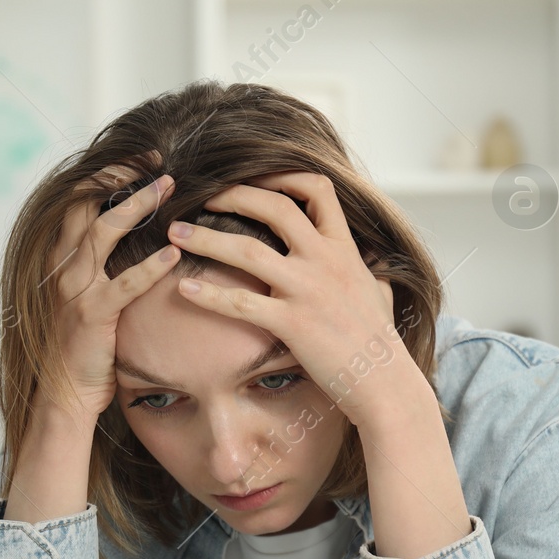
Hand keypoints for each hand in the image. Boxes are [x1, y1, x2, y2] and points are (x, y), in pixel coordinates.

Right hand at [43, 170, 181, 419]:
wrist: (64, 392)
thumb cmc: (85, 342)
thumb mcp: (87, 293)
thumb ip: (101, 262)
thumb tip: (135, 231)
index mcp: (60, 256)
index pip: (79, 199)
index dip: (108, 173)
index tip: (141, 157)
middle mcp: (61, 265)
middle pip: (87, 203)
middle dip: (121, 176)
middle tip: (157, 160)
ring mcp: (73, 289)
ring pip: (102, 233)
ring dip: (138, 206)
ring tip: (169, 189)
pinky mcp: (91, 316)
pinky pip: (123, 285)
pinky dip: (149, 267)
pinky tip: (174, 254)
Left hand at [166, 171, 414, 426]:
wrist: (385, 382)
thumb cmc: (379, 340)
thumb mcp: (378, 291)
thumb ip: (368, 271)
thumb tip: (372, 267)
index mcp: (344, 248)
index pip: (317, 189)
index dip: (283, 176)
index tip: (253, 179)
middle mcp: (325, 261)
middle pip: (274, 207)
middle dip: (232, 195)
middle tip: (200, 196)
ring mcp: (308, 290)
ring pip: (248, 249)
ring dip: (205, 238)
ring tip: (174, 234)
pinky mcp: (292, 323)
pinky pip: (241, 303)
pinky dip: (209, 294)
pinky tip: (184, 289)